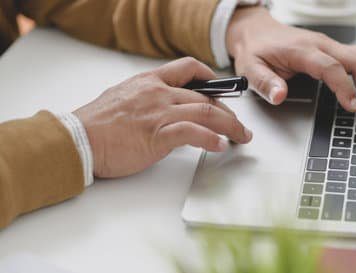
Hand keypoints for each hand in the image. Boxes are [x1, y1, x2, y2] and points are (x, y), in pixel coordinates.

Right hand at [74, 57, 252, 177]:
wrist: (77, 140)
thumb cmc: (96, 125)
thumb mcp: (123, 99)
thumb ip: (147, 100)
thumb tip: (164, 111)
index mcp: (149, 82)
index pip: (188, 68)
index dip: (211, 77)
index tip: (221, 88)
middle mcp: (159, 93)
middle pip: (206, 96)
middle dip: (228, 111)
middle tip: (238, 124)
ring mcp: (160, 113)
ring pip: (207, 113)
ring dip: (231, 126)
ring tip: (241, 136)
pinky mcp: (159, 135)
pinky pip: (194, 133)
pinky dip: (212, 140)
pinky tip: (221, 146)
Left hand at [226, 7, 355, 115]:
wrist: (256, 31)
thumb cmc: (255, 50)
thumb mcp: (250, 69)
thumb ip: (264, 83)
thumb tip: (279, 96)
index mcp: (301, 50)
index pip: (331, 67)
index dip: (345, 87)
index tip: (353, 107)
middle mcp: (320, 44)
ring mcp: (330, 44)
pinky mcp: (334, 49)